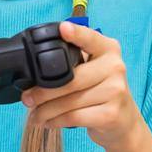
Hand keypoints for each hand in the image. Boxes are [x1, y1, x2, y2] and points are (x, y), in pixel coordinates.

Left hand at [22, 22, 145, 150]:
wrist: (124, 122)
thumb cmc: (101, 92)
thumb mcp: (94, 70)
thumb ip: (74, 63)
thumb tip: (34, 71)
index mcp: (108, 49)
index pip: (90, 39)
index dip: (76, 34)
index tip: (62, 28)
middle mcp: (115, 67)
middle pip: (71, 79)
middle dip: (42, 92)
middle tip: (27, 99)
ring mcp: (115, 91)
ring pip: (69, 102)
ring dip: (46, 111)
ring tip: (35, 115)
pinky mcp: (111, 114)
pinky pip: (74, 117)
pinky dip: (56, 121)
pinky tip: (48, 122)